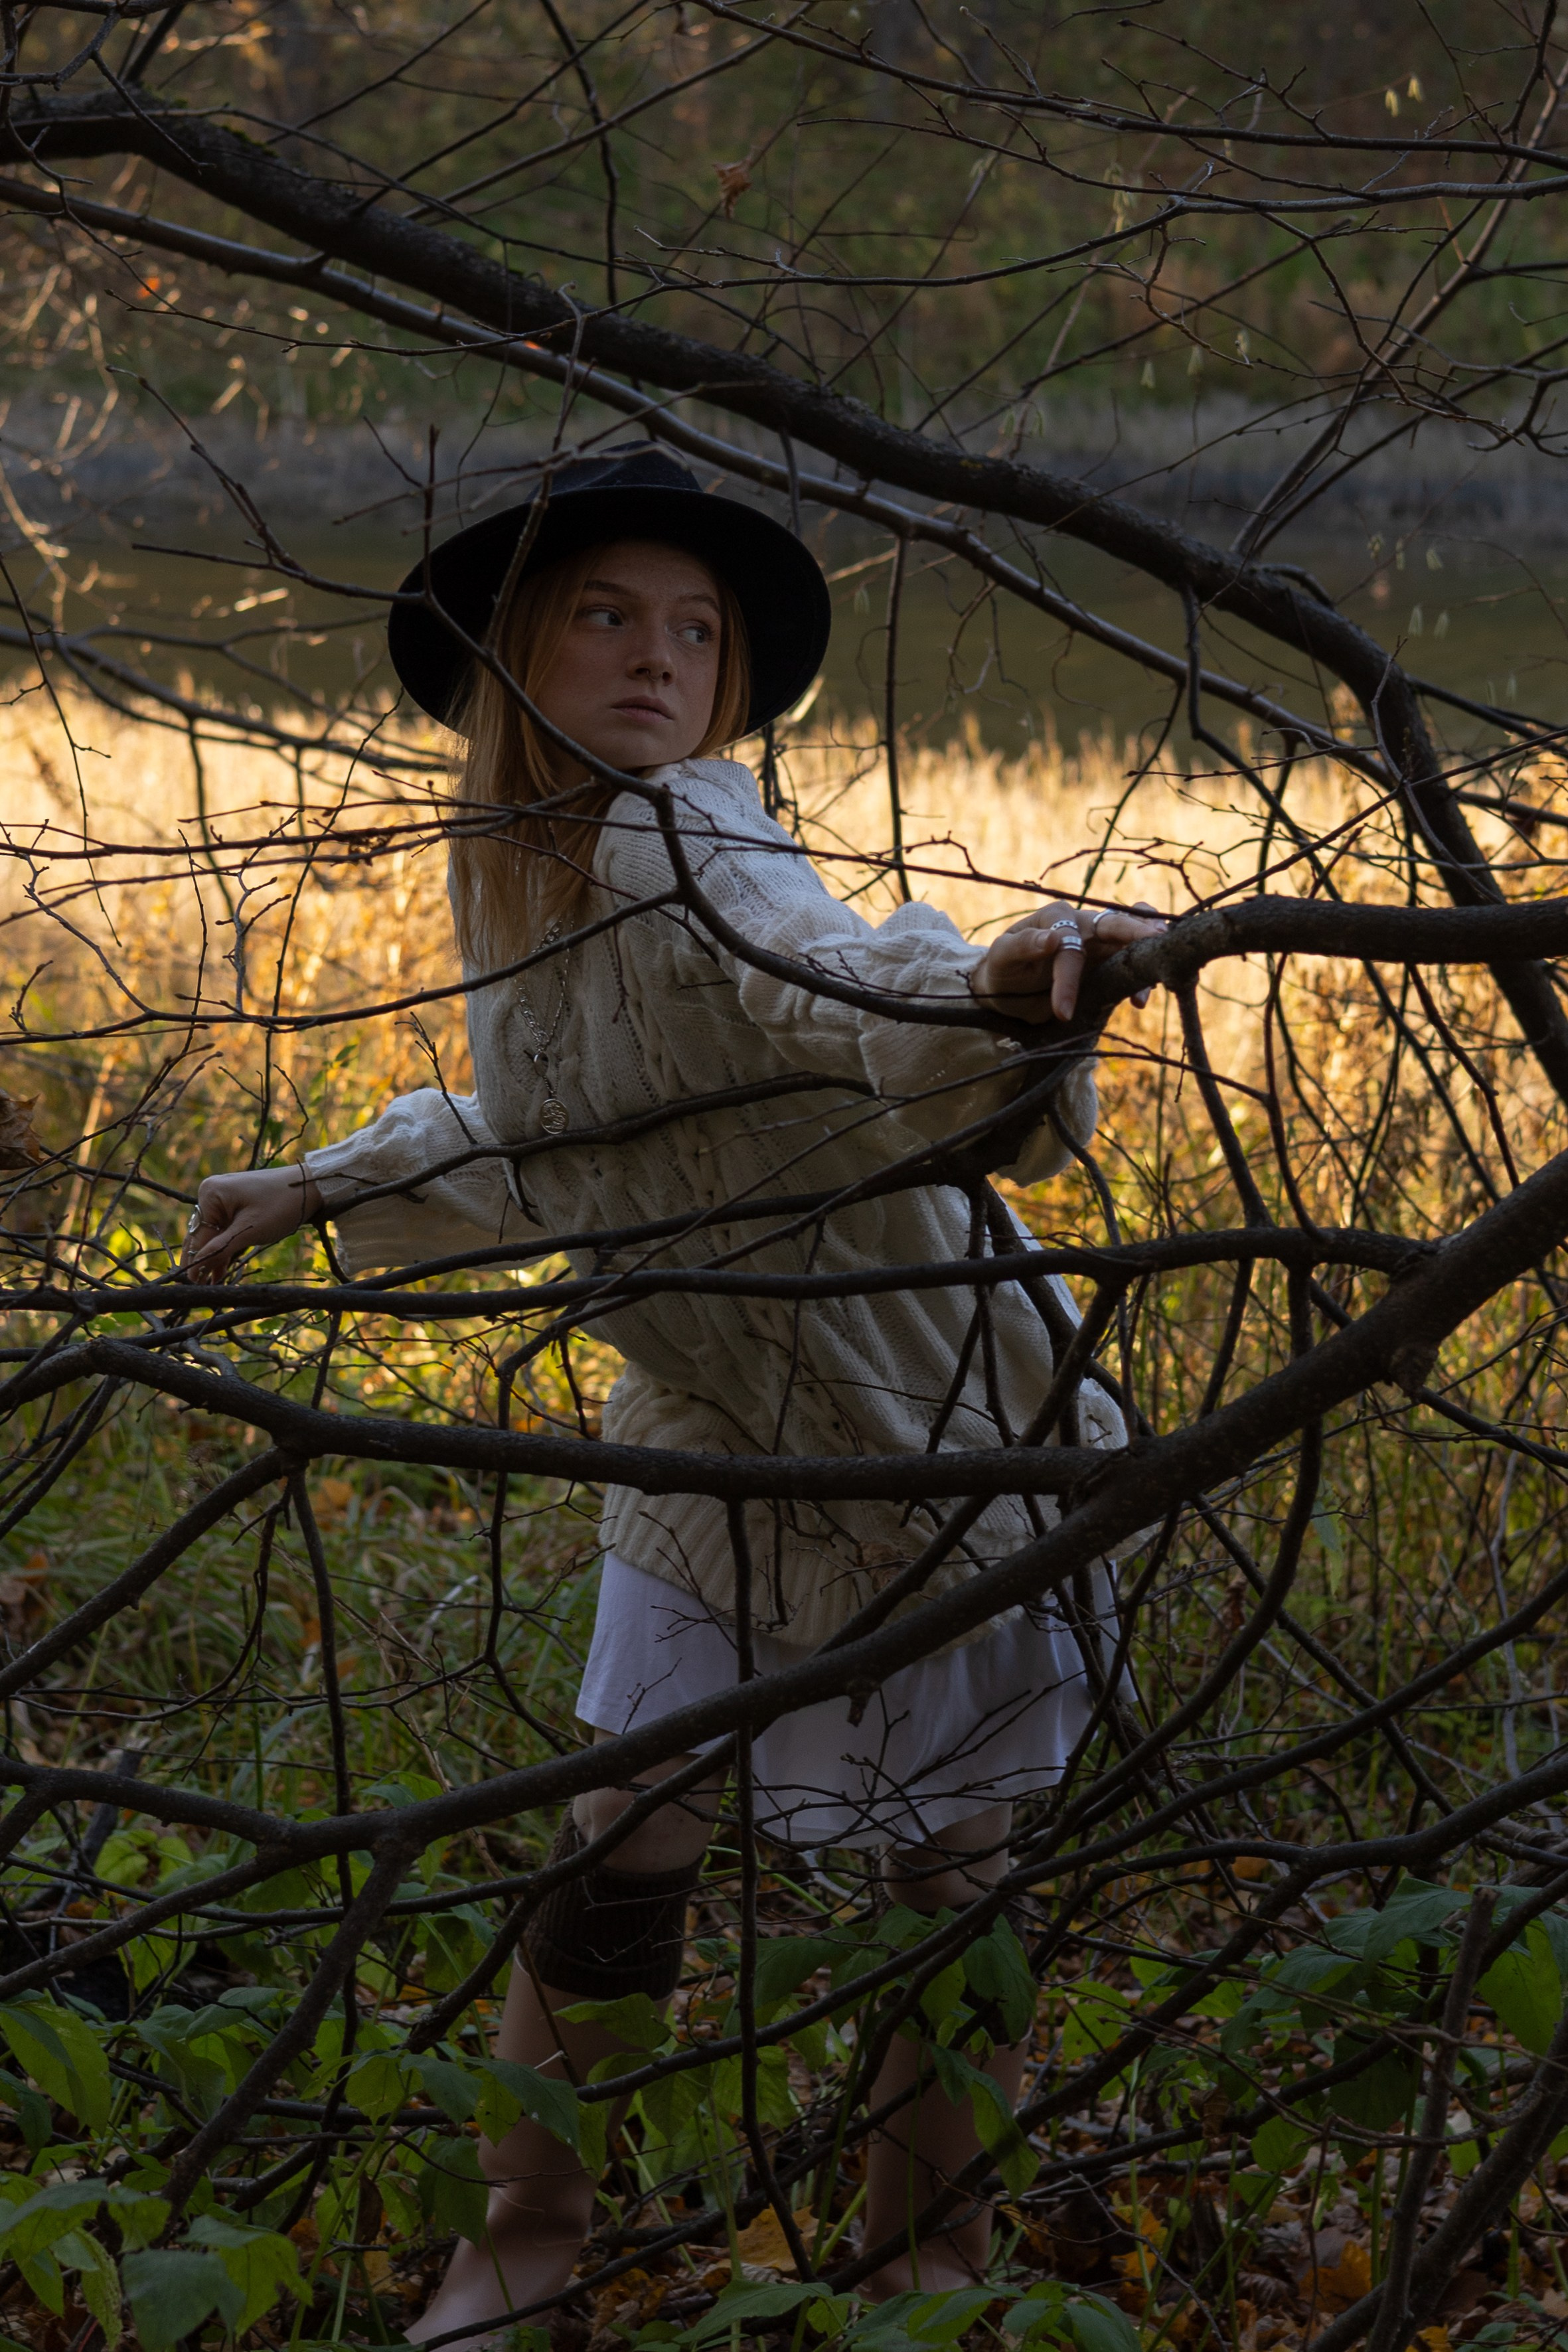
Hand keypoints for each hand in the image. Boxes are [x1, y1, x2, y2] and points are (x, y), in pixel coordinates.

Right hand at [182, 1166, 321, 1282]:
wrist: (309, 1187)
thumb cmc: (281, 1205)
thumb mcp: (250, 1231)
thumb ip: (220, 1249)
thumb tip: (194, 1267)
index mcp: (210, 1194)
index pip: (197, 1236)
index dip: (194, 1263)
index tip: (190, 1287)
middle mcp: (211, 1193)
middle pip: (202, 1235)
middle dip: (202, 1261)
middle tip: (198, 1291)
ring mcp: (223, 1198)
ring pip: (213, 1235)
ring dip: (214, 1258)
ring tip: (209, 1286)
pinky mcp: (234, 1205)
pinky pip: (225, 1230)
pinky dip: (225, 1249)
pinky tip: (219, 1273)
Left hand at [967, 899, 1166, 1023]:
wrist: (1009, 991)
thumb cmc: (1003, 969)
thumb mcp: (1003, 957)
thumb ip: (1023, 945)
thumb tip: (1054, 937)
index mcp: (1057, 917)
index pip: (1071, 943)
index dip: (1068, 977)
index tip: (1061, 1011)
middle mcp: (1084, 925)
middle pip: (1116, 922)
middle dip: (1137, 930)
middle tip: (1157, 939)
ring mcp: (1100, 945)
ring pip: (1132, 941)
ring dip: (1147, 953)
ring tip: (1158, 973)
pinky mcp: (1108, 967)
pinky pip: (1132, 967)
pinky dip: (1142, 979)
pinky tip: (1141, 999)